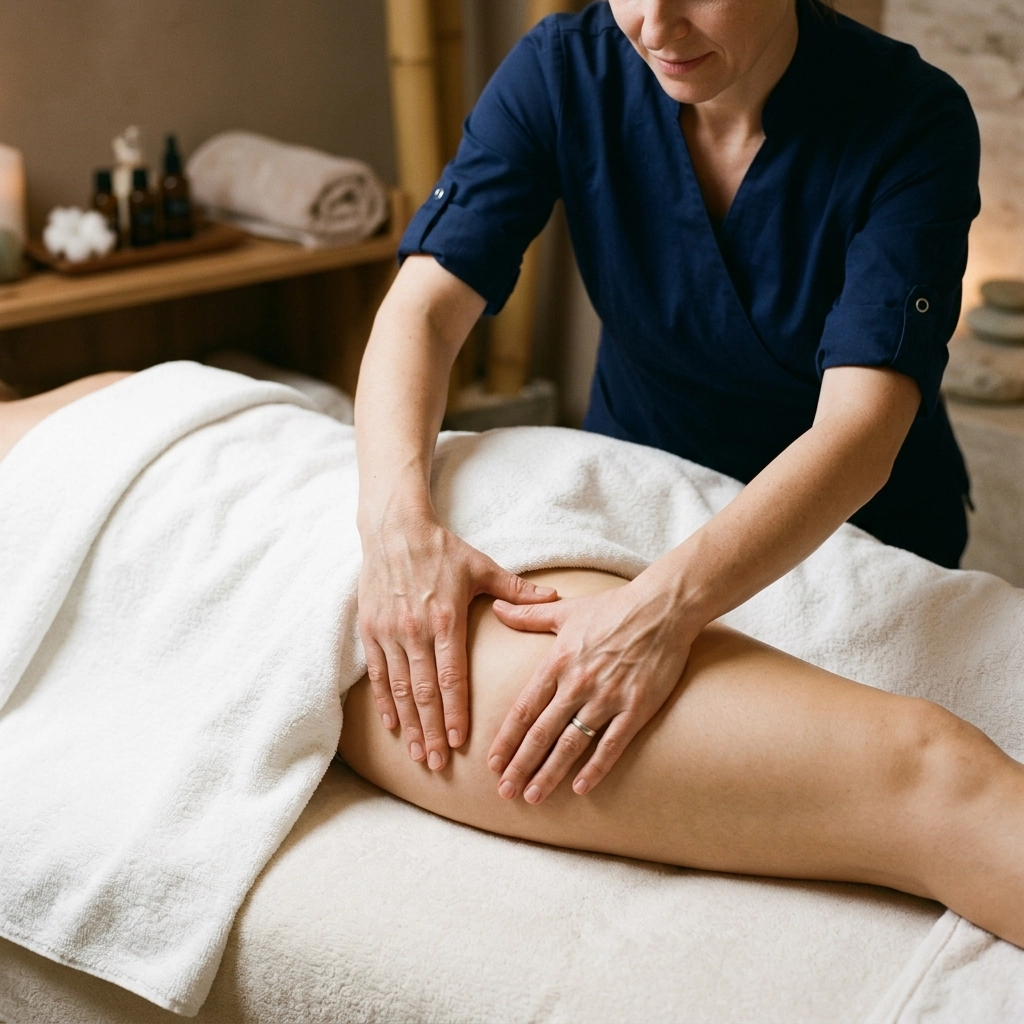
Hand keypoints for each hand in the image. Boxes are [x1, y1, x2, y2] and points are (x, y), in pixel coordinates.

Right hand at [358, 511, 556, 769]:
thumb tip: (556, 596)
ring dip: (408, 724)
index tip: (459, 742)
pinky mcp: (371, 630)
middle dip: (431, 731)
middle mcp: (415, 631)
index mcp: (446, 619)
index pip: (451, 677)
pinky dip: (384, 701)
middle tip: (437, 764)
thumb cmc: (441, 549)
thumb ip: (517, 590)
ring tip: (416, 754)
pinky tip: (391, 724)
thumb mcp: (481, 566)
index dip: (454, 712)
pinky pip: (378, 673)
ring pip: (399, 688)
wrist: (394, 529)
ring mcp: (390, 633)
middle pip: (424, 692)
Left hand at [486, 576, 695, 802]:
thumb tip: (495, 606)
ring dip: (550, 773)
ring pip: (571, 744)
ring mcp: (608, 697)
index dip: (506, 739)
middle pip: (541, 733)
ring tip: (533, 797)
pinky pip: (612, 744)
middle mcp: (578, 684)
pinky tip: (580, 788)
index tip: (492, 763)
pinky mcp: (636, 707)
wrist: (663, 607)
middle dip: (520, 765)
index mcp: (557, 662)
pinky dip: (595, 768)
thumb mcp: (564, 610)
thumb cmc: (613, 607)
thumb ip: (527, 615)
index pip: (523, 709)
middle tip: (505, 791)